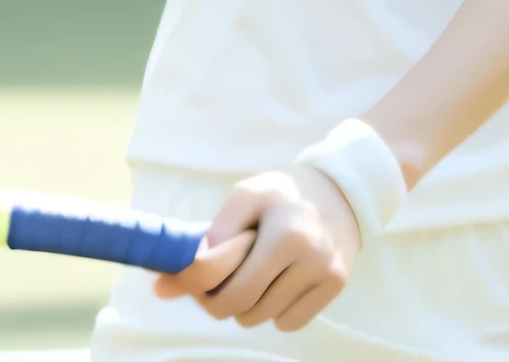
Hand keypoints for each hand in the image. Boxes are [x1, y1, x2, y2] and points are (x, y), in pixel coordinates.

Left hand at [153, 163, 360, 332]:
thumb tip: (168, 284)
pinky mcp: (336, 286)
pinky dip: (275, 310)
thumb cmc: (285, 191)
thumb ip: (210, 237)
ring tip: (253, 272)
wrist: (341, 187)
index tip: (185, 280)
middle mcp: (309, 257)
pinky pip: (289, 322)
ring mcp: (325, 274)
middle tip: (217, 280)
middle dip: (219, 299)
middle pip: (243, 308)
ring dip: (248, 304)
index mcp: (284, 232)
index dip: (197, 289)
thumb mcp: (246, 195)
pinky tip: (278, 282)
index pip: (228, 286)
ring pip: (263, 318)